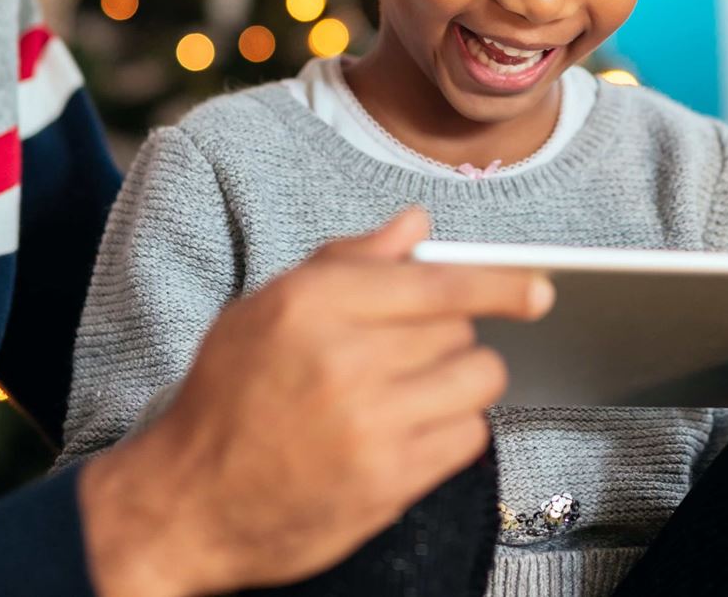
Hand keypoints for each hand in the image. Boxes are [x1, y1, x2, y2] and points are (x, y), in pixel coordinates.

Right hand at [78, 208, 553, 596]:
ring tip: (415, 391)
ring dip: (459, 382)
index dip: (497, 282)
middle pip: (458, 329)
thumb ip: (347, 260)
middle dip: (445, 335)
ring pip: (477, 380)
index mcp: (313, 305)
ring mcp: (371, 426)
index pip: (435, 282)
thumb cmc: (227, 397)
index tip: (539, 286)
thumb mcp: (265, 308)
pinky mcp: (389, 483)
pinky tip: (411, 431)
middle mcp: (345, 360)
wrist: (187, 503)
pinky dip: (453, 431)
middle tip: (403, 355)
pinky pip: (468, 439)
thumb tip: (417, 223)